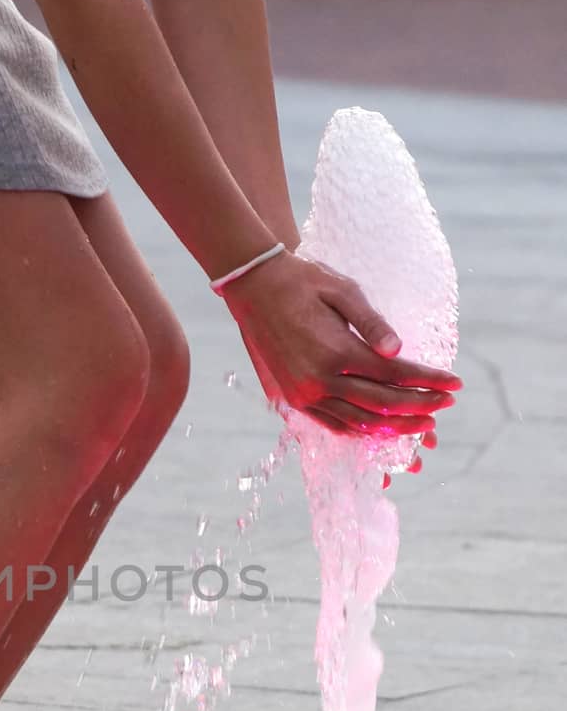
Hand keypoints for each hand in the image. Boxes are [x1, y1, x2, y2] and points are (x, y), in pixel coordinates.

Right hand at [220, 249, 460, 449]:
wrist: (254, 287)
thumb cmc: (303, 282)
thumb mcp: (343, 291)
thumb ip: (373, 323)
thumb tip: (399, 350)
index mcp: (336, 352)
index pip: (395, 374)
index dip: (429, 380)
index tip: (455, 383)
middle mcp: (320, 380)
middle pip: (383, 404)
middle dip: (420, 406)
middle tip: (446, 403)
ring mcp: (305, 394)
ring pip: (360, 422)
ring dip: (395, 426)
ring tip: (423, 423)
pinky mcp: (295, 399)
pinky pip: (335, 424)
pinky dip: (363, 429)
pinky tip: (383, 426)